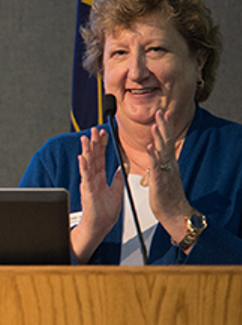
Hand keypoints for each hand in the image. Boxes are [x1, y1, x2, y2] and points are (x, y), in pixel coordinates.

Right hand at [70, 126, 123, 262]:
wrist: (100, 226)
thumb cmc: (105, 212)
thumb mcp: (116, 192)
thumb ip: (117, 179)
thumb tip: (121, 168)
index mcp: (100, 178)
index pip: (100, 157)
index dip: (102, 145)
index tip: (103, 133)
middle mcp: (93, 178)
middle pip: (93, 157)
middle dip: (94, 143)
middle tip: (94, 129)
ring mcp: (89, 184)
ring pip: (88, 164)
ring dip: (87, 151)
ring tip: (86, 139)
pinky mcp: (87, 191)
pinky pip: (85, 176)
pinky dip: (84, 167)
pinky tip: (82, 158)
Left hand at [145, 109, 193, 243]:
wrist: (174, 212)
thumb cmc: (167, 195)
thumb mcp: (162, 174)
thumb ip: (159, 162)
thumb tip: (155, 151)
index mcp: (168, 162)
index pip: (166, 141)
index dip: (164, 127)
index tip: (162, 113)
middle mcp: (169, 164)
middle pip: (166, 142)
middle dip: (163, 126)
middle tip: (161, 111)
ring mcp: (165, 171)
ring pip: (162, 151)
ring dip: (158, 137)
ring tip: (154, 125)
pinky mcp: (160, 181)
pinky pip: (156, 166)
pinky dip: (153, 156)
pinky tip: (149, 147)